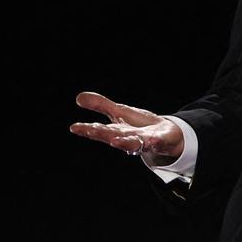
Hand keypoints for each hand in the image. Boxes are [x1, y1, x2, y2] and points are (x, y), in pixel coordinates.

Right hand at [69, 91, 183, 164]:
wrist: (167, 136)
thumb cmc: (140, 126)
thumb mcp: (120, 113)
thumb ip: (101, 106)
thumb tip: (79, 97)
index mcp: (117, 131)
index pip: (100, 130)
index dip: (87, 129)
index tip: (74, 127)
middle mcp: (128, 138)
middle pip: (113, 136)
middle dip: (102, 134)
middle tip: (90, 131)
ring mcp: (145, 141)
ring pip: (133, 143)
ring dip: (125, 143)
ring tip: (116, 141)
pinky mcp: (161, 141)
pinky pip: (158, 142)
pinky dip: (155, 142)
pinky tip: (152, 140)